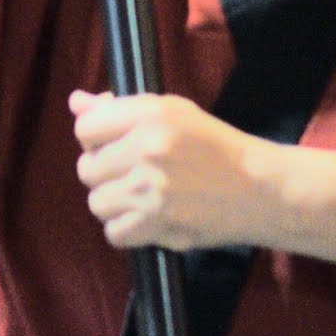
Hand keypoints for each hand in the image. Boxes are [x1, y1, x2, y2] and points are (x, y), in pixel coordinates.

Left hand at [70, 90, 284, 253]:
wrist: (259, 189)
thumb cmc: (215, 147)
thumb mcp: (174, 113)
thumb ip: (119, 109)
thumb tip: (76, 102)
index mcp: (151, 114)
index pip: (85, 128)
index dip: (95, 139)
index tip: (113, 146)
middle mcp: (148, 148)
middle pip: (87, 170)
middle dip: (105, 174)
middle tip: (134, 175)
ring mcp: (152, 189)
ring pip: (97, 203)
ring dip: (116, 204)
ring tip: (143, 198)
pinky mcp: (159, 224)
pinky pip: (114, 233)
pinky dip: (128, 231)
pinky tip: (150, 219)